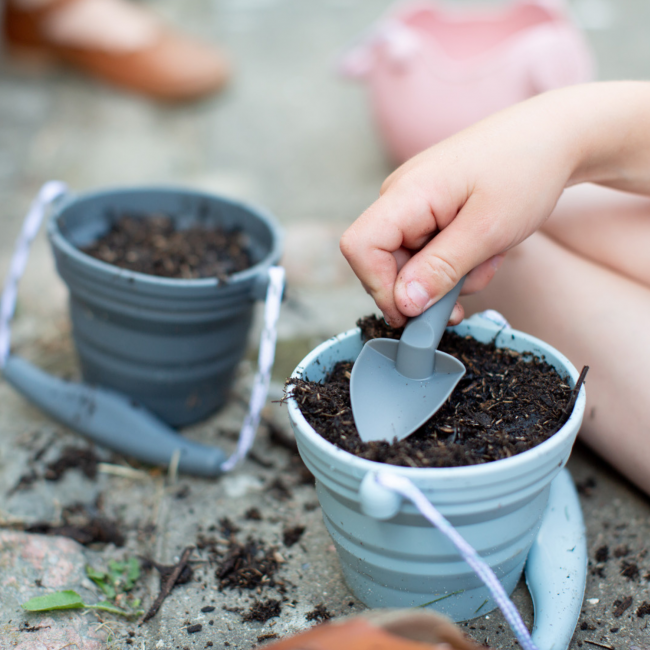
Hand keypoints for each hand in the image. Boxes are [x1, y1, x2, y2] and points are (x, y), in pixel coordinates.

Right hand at [341, 91, 577, 326]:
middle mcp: (400, 196)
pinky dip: (455, 262)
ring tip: (488, 259)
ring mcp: (414, 202)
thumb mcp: (487, 230)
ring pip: (410, 262)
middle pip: (384, 261)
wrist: (554, 135)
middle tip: (467, 291)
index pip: (360, 247)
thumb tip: (403, 304)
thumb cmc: (526, 171)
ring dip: (448, 276)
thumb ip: (441, 269)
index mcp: (406, 193)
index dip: (378, 286)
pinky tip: (484, 250)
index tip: (414, 313)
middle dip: (425, 287)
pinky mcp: (429, 208)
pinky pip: (428, 250)